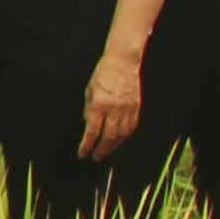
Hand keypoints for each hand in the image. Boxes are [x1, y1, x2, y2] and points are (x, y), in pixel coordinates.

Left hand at [78, 44, 146, 160]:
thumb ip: (88, 110)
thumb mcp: (89, 91)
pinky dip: (125, 136)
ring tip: (107, 151)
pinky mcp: (137, 107)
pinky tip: (120, 140)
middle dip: (101, 149)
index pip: (92, 131)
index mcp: (100, 104)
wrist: (123, 61)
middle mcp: (114, 108)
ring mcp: (128, 108)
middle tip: (96, 157)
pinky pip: (132, 126)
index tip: (82, 153)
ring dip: (114, 146)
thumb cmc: (103, 73)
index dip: (87, 145)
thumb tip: (89, 126)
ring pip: (122, 134)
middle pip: (109, 136)